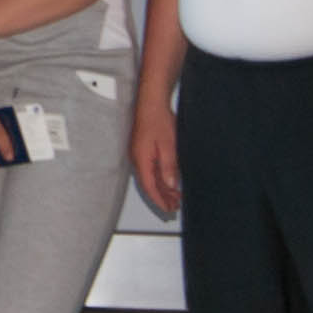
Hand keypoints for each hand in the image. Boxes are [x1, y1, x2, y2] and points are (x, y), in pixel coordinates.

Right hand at [130, 99, 179, 216]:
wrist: (151, 102)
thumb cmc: (158, 120)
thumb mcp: (168, 146)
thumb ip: (169, 167)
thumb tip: (171, 185)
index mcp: (141, 160)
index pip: (150, 187)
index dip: (160, 200)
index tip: (169, 209)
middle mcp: (137, 159)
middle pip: (150, 184)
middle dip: (162, 197)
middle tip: (175, 207)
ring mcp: (139, 154)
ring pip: (151, 177)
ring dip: (162, 188)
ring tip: (175, 197)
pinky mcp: (143, 149)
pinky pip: (151, 169)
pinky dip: (161, 177)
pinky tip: (170, 180)